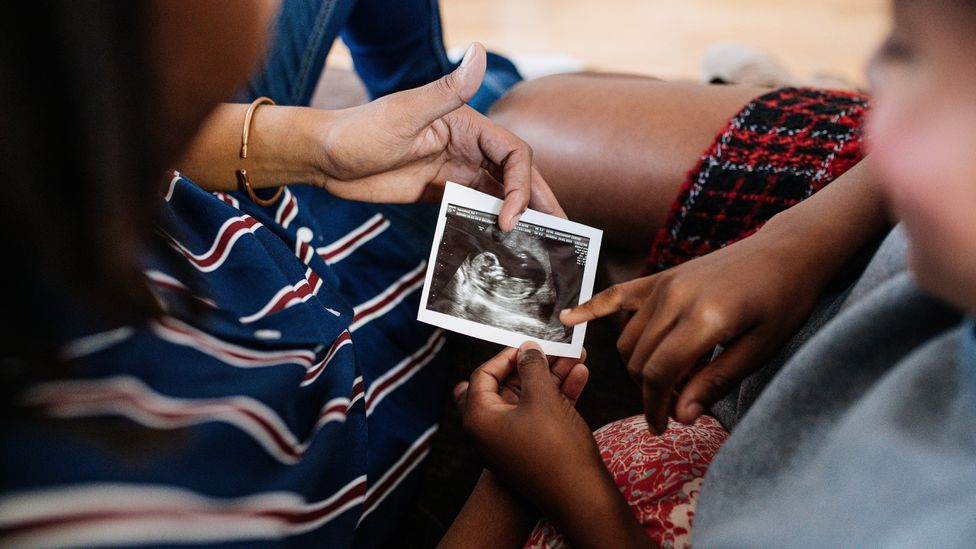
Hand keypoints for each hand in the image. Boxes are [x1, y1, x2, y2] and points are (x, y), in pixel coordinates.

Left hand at [315, 43, 563, 229]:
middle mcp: (467, 146)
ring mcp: (455, 170)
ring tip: (542, 243)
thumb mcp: (405, 113)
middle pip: (516, 175)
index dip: (521, 185)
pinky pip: (475, 208)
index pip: (513, 154)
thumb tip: (479, 52)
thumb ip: (446, 90)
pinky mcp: (439, 192)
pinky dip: (491, 224)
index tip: (510, 216)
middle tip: (564, 232)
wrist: (324, 159)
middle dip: (540, 201)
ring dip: (521, 216)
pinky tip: (502, 244)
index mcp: (468, 124)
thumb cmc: (360, 131)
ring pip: (500, 194)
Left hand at [456, 342, 596, 501]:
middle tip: (554, 350)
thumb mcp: (542, 398)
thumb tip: (527, 349)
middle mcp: (489, 431)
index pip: (483, 375)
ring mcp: (511, 441)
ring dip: (552, 376)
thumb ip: (532, 367)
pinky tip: (580, 375)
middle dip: (534, 365)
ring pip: (529, 398)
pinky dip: (558, 395)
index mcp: (479, 418)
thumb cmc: (554, 449)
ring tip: (577, 356)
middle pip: (508, 385)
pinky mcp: (532, 448)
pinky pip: (541, 414)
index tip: (531, 345)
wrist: (579, 499)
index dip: (508, 355)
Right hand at [560, 224, 826, 433]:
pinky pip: (617, 295)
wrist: (786, 252)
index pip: (660, 373)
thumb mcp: (760, 349)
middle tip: (672, 410)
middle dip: (649, 392)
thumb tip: (679, 416)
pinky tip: (567, 319)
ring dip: (637, 367)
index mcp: (703, 318)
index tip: (662, 427)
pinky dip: (590, 308)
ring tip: (666, 382)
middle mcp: (675, 299)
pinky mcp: (661, 277)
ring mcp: (664, 284)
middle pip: (640, 359)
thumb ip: (715, 382)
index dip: (656, 406)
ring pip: (628, 339)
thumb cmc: (783, 302)